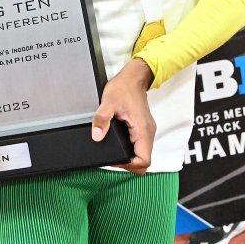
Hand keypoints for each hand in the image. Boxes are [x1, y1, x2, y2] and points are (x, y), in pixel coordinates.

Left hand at [92, 59, 155, 173]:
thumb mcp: (108, 102)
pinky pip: (140, 146)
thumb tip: (97, 136)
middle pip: (144, 161)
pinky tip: (119, 146)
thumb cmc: (124, 87)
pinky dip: (131, 150)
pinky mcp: (142, 129)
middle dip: (128, 164)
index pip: (144, 160)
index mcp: (143, 129)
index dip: (130, 165)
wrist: (133, 78)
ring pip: (142, 154)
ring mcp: (146, 131)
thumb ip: (102, 120)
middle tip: (113, 159)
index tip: (116, 160)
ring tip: (115, 153)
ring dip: (130, 158)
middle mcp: (148, 132)